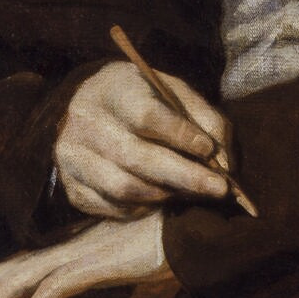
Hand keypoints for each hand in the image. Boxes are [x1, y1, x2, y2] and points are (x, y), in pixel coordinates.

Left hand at [0, 212, 175, 297]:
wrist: (207, 224)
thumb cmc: (186, 238)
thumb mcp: (153, 266)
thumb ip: (139, 283)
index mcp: (93, 242)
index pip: (42, 257)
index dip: (10, 269)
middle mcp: (84, 243)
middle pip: (24, 263)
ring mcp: (89, 251)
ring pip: (29, 277)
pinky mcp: (98, 262)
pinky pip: (56, 293)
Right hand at [55, 61, 231, 217]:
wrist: (89, 104)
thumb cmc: (143, 97)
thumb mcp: (176, 92)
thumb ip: (207, 120)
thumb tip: (226, 164)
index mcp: (114, 89)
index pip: (145, 115)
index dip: (179, 134)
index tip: (209, 149)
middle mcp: (85, 123)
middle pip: (136, 157)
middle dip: (185, 176)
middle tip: (220, 188)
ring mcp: (73, 158)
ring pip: (123, 188)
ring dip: (166, 194)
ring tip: (193, 191)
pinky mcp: (72, 187)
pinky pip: (113, 208)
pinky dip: (145, 207)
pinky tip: (163, 196)